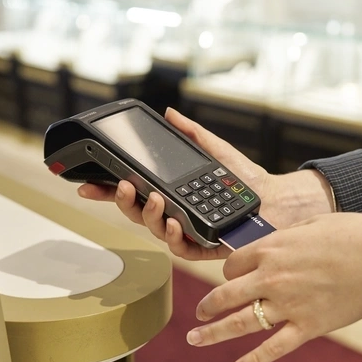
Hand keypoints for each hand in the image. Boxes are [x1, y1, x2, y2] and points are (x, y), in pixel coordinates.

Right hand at [77, 108, 334, 260]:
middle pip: (136, 212)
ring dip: (150, 215)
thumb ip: (192, 133)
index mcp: (172, 192)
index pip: (132, 192)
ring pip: (155, 230)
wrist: (277, 201)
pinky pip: (181, 248)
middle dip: (122, 200)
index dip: (106, 190)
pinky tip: (176, 221)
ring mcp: (187, 231)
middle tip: (122, 185)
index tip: (84, 183)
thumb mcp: (216, 151)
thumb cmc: (246, 180)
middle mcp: (174, 213)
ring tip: (157, 198)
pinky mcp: (204, 247)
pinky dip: (175, 235)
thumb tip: (170, 113)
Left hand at [185, 213, 361, 361]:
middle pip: (225, 295)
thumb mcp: (311, 224)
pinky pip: (272, 348)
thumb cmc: (352, 235)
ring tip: (196, 339)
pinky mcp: (306, 327)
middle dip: (208, 305)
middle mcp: (270, 278)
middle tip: (198, 313)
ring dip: (213, 333)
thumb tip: (274, 244)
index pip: (232, 265)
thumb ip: (285, 238)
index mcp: (270, 250)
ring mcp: (287, 305)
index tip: (232, 277)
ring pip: (239, 323)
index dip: (229, 272)